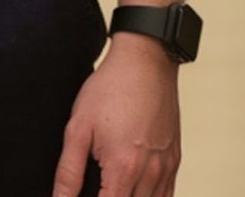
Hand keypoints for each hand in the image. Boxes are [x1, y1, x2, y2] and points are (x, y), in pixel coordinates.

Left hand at [54, 37, 180, 196]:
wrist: (146, 60)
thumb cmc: (110, 89)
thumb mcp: (78, 128)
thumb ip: (68, 173)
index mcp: (124, 168)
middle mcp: (150, 173)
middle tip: (96, 188)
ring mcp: (166, 167)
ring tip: (111, 189)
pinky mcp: (175, 158)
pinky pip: (168, 195)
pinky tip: (133, 192)